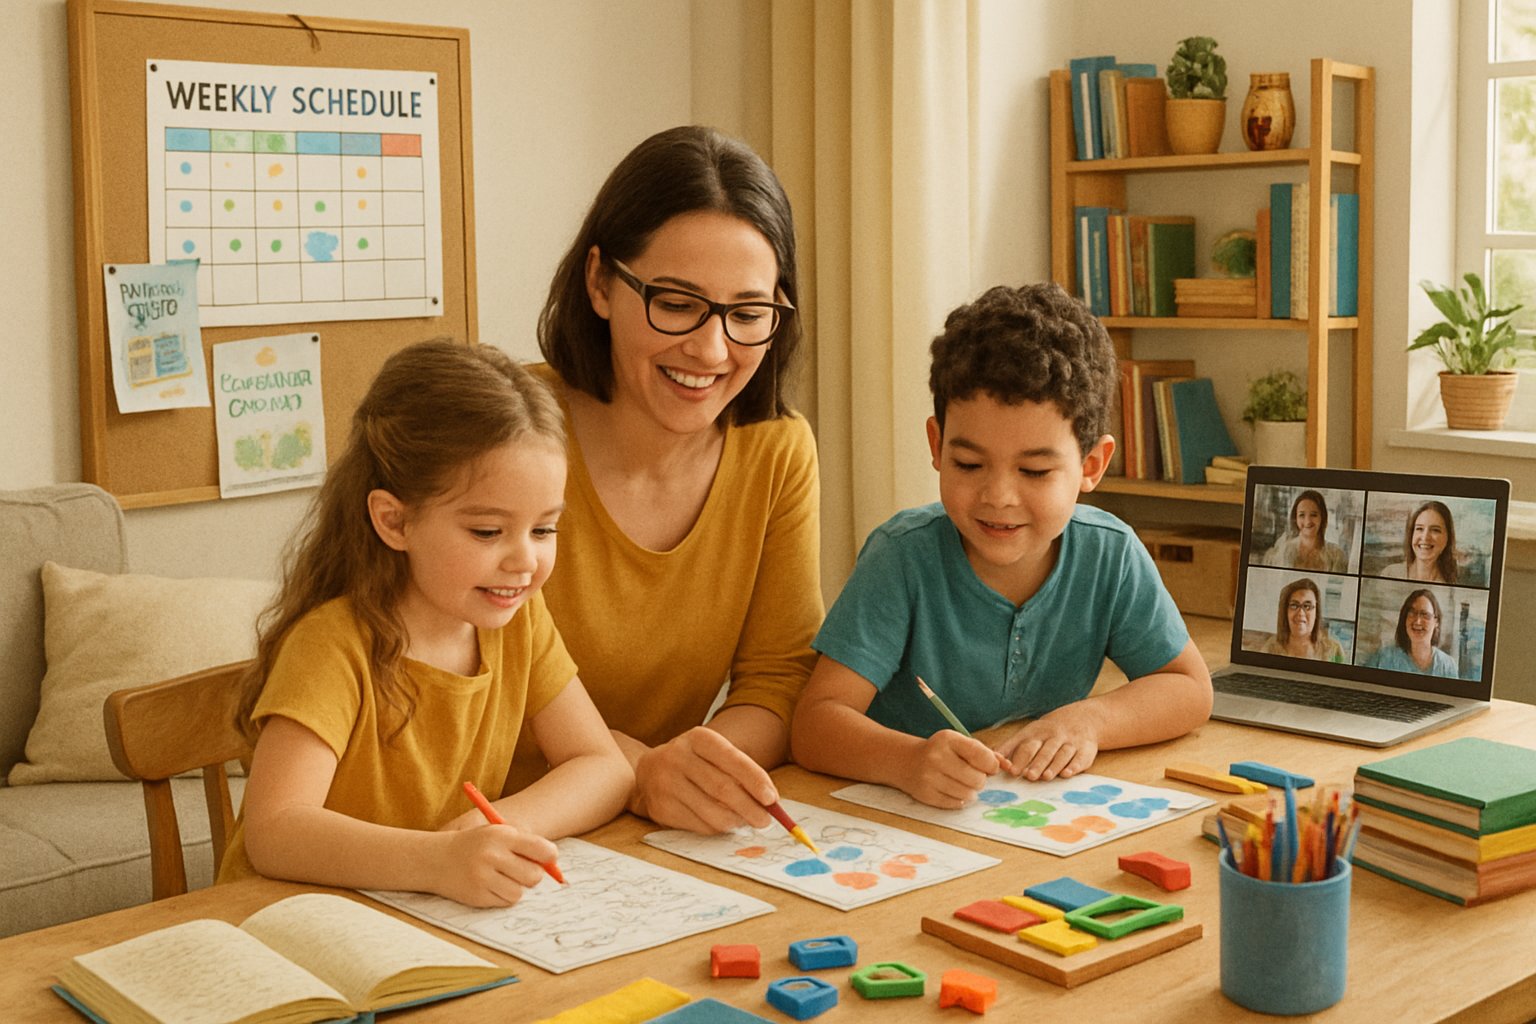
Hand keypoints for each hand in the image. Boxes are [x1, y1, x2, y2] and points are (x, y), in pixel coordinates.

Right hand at [434, 825, 558, 907]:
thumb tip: (553, 865)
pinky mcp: (477, 896)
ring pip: (520, 893)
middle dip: (532, 875)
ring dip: (515, 887)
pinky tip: (489, 885)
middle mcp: (492, 856)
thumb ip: (526, 845)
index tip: (547, 859)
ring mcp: (483, 877)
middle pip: (534, 876)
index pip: (542, 850)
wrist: (435, 859)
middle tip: (520, 870)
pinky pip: (504, 902)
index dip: (549, 857)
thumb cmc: (476, 844)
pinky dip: (502, 896)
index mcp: (501, 836)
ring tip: (501, 877)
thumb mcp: (498, 834)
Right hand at [632, 727, 777, 833]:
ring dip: (735, 821)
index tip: (772, 799)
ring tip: (746, 822)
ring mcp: (666, 783)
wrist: (649, 772)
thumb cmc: (694, 763)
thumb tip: (770, 801)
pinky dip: (717, 828)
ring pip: (711, 811)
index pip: (732, 759)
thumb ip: (740, 771)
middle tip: (765, 821)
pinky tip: (723, 823)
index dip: (755, 780)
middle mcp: (678, 757)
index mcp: (698, 738)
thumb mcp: (713, 754)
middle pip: (722, 788)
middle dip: (750, 807)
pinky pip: (698, 825)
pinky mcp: (661, 808)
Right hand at [898, 731, 1007, 808]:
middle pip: (978, 780)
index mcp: (948, 739)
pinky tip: (952, 789)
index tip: (988, 767)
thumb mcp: (960, 744)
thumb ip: (986, 753)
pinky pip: (956, 804)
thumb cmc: (942, 752)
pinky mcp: (926, 794)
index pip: (982, 756)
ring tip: (962, 783)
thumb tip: (1008, 766)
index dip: (991, 766)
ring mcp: (930, 777)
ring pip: (968, 795)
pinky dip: (959, 799)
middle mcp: (937, 757)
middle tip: (972, 776)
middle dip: (980, 780)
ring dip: (970, 791)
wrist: (907, 761)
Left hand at [994, 706, 1100, 781]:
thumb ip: (1009, 747)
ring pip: (1062, 754)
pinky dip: (1074, 766)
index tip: (1011, 770)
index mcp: (1037, 733)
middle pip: (1045, 751)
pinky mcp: (1086, 749)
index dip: (1019, 758)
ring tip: (1046, 777)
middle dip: (1037, 763)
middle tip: (1029, 776)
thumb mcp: (1028, 733)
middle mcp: (1054, 736)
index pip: (1027, 745)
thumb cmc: (1046, 732)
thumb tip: (991, 759)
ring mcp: (1071, 742)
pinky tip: (1068, 773)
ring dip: (1054, 766)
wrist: (1082, 719)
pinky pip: (1080, 757)